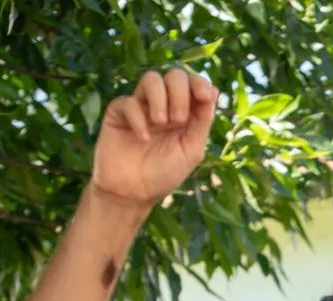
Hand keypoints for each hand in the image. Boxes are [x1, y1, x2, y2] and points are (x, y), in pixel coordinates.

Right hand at [91, 69, 218, 211]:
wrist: (132, 193)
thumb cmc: (163, 174)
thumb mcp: (191, 150)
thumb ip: (202, 122)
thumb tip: (214, 90)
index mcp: (184, 113)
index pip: (193, 84)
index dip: (199, 83)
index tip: (204, 95)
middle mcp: (163, 105)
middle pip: (174, 75)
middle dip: (180, 93)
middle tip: (178, 120)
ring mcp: (140, 106)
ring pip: (151, 79)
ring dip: (160, 97)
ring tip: (161, 123)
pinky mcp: (119, 112)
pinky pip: (129, 102)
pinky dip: (138, 118)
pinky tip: (143, 139)